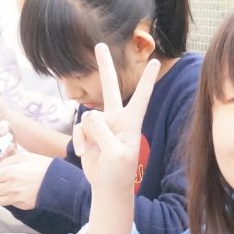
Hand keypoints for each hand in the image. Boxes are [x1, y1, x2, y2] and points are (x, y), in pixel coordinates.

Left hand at [0, 153, 51, 208]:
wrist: (60, 182)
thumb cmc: (44, 166)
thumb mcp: (26, 156)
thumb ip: (8, 161)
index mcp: (11, 172)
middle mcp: (11, 187)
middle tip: (3, 182)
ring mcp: (17, 198)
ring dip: (1, 195)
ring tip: (9, 189)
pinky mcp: (23, 205)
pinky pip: (11, 204)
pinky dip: (12, 199)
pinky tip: (20, 193)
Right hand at [72, 43, 158, 194]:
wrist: (107, 188)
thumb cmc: (118, 174)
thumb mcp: (115, 155)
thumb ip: (103, 134)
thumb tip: (90, 115)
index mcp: (131, 123)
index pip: (141, 97)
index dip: (147, 80)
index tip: (154, 62)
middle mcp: (116, 119)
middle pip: (110, 87)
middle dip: (105, 66)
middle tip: (99, 45)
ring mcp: (102, 125)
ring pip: (87, 117)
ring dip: (87, 136)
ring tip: (94, 152)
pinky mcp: (89, 133)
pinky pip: (78, 129)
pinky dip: (78, 142)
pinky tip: (84, 154)